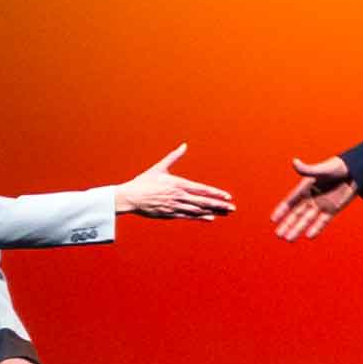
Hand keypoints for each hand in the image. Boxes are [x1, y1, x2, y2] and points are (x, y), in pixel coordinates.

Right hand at [116, 143, 234, 221]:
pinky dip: (200, 217)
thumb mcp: (160, 167)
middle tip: (232, 207)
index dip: (216, 193)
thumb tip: (184, 145)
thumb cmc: (144, 182)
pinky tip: (210, 219)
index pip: (202, 189)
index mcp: (178, 184)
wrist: (130, 197)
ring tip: (225, 213)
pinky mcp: (170, 214)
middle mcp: (179, 196)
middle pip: (203, 201)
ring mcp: (175, 206)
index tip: (227, 196)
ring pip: (198, 210)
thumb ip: (174, 157)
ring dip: (212, 212)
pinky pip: (188, 216)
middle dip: (219, 205)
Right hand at [272, 156, 362, 240]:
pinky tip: (309, 236)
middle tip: (278, 235)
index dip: (281, 210)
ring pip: (307, 220)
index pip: (290, 201)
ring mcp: (321, 205)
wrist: (355, 171)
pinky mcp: (332, 209)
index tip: (273, 220)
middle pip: (296, 214)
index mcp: (305, 188)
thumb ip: (308, 169)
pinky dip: (316, 228)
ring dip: (298, 229)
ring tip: (288, 239)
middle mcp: (311, 198)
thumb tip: (294, 162)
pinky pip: (322, 221)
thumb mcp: (321, 169)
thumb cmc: (337, 167)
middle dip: (287, 224)